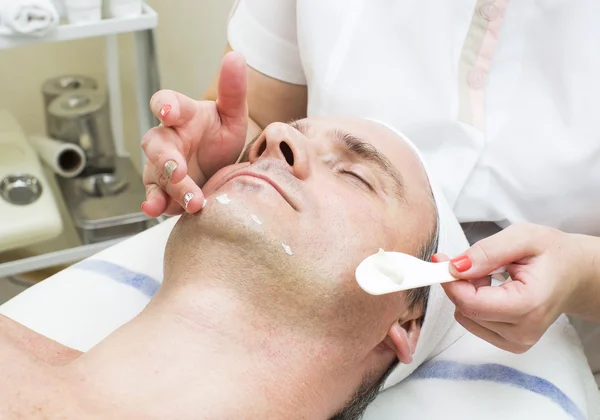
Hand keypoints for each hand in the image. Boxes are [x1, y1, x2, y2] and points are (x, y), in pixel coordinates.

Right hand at [141, 51, 247, 216]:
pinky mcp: (164, 190)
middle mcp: (168, 139)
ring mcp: (163, 166)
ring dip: (168, 189)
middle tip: (179, 172)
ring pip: (156, 175)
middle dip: (166, 159)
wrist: (221, 165)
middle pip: (156, 144)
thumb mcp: (233, 114)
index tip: (168, 112)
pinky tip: (156, 210)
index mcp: (183, 115)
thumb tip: (236, 56)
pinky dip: (155, 204)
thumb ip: (233, 89)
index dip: (165, 106)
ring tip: (184, 202)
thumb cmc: (220, 135)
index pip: (167, 103)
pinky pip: (155, 196)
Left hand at [435, 223, 585, 353]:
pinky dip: (475, 304)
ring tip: (491, 276)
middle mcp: (524, 331)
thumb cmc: (551, 254)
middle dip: (460, 283)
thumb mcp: (522, 237)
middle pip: (466, 310)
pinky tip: (492, 290)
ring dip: (468, 293)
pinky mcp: (510, 343)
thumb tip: (455, 268)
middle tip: (474, 262)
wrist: (574, 273)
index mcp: (529, 304)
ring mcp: (517, 341)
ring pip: (466, 317)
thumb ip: (488, 251)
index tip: (441, 260)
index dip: (451, 281)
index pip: (472, 303)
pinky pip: (474, 323)